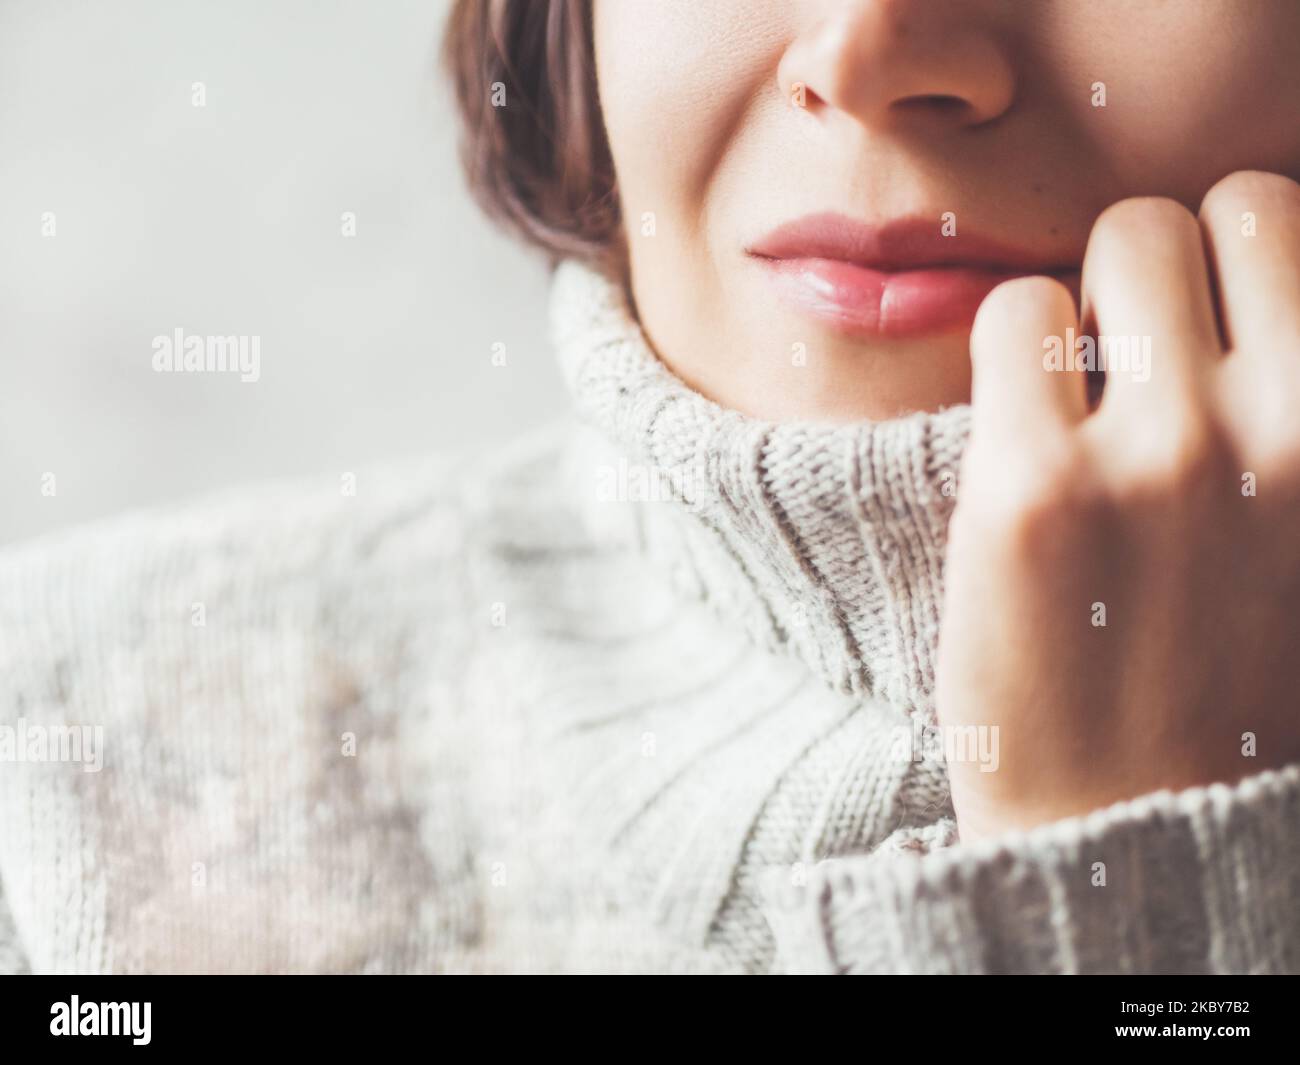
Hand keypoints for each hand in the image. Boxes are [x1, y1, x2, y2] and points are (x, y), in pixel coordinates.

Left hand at [937, 170, 1299, 840]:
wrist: (1139, 828)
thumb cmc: (1238, 682)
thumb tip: (1261, 301)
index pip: (1290, 217)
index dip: (1234, 260)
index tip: (1203, 319)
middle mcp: (1291, 425)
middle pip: (1198, 212)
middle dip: (1156, 267)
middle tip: (1133, 352)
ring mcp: (1161, 455)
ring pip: (1110, 244)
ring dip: (1084, 301)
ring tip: (1080, 391)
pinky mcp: (1034, 492)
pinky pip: (1012, 318)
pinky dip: (1012, 350)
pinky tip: (1022, 427)